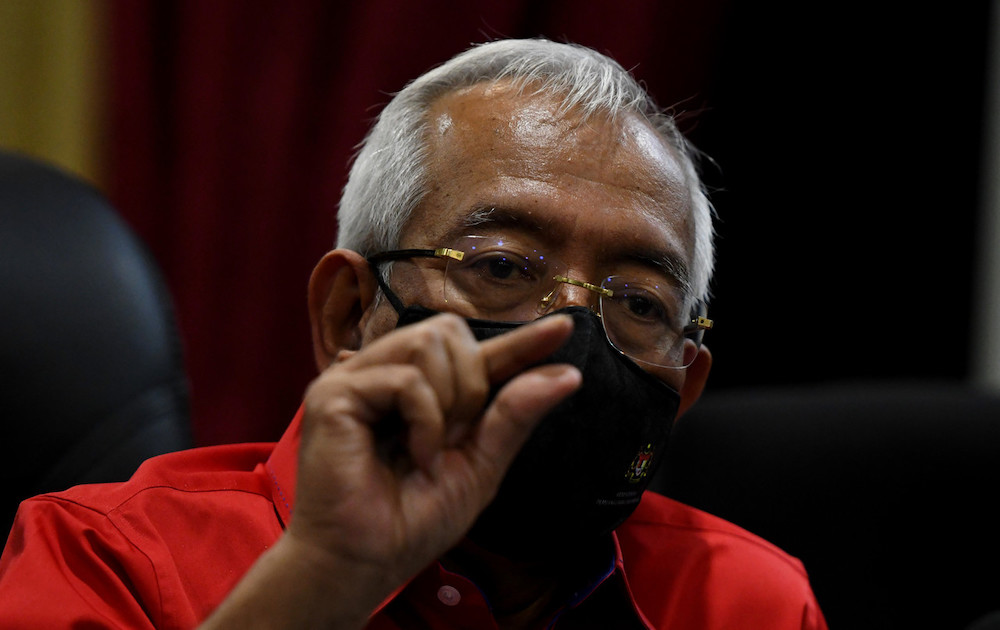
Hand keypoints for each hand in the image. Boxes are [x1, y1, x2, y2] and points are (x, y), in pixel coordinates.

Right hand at [290, 313, 580, 609]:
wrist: (364, 562)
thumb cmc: (412, 523)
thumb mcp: (480, 466)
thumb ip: (515, 415)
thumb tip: (568, 373)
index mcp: (422, 393)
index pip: (477, 353)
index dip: (520, 339)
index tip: (565, 326)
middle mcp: (387, 375)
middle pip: (449, 331)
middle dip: (471, 383)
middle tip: (454, 437)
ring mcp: (358, 378)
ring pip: (429, 341)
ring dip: (448, 400)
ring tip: (428, 449)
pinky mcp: (335, 392)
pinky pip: (407, 379)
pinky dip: (425, 422)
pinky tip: (416, 456)